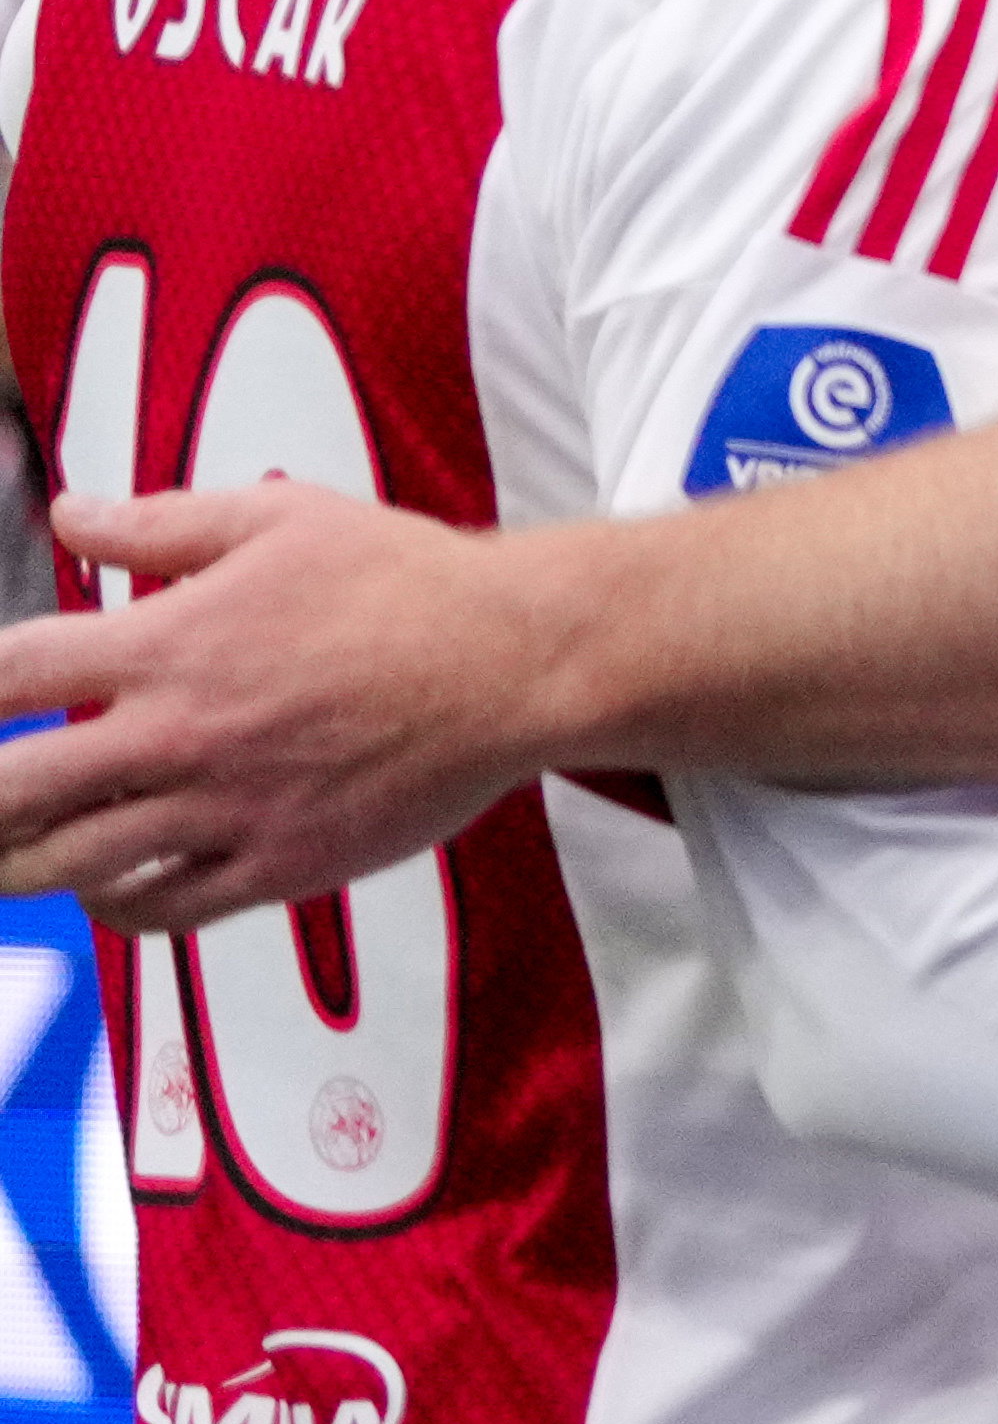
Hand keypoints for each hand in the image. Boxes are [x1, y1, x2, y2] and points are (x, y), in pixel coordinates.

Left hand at [0, 479, 548, 920]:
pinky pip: (156, 909)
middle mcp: (182, 735)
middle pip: (10, 791)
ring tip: (5, 850)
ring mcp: (226, 812)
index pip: (11, 674)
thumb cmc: (412, 586)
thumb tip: (70, 514)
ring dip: (15, 861)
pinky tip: (98, 887)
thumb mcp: (279, 521)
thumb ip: (159, 523)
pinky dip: (106, 905)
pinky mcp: (276, 865)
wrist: (519, 664)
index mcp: (173, 644)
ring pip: (67, 865)